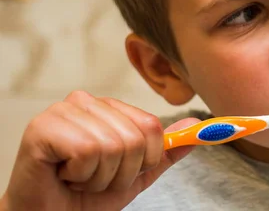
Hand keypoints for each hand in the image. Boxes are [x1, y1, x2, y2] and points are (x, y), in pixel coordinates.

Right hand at [1, 91, 198, 210]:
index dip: (144, 159)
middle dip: (120, 173)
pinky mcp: (44, 126)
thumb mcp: (135, 174)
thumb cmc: (85, 196)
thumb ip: (164, 151)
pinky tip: (63, 175)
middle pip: (134, 138)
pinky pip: (87, 151)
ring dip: (98, 178)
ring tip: (77, 178)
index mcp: (109, 107)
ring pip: (112, 146)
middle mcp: (87, 101)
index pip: (152, 126)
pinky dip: (80, 175)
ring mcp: (64, 111)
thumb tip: (195, 126)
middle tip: (94, 178)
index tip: (121, 171)